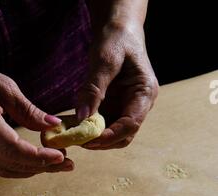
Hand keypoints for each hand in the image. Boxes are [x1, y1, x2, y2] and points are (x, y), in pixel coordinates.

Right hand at [0, 48, 72, 176]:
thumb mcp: (4, 85)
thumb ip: (29, 110)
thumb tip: (53, 125)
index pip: (14, 149)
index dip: (39, 157)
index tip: (60, 155)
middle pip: (14, 163)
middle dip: (44, 166)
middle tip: (68, 163)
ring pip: (9, 169)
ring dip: (35, 169)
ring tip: (58, 163)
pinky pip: (0, 166)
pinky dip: (21, 167)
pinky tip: (38, 163)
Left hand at [76, 21, 157, 148]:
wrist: (118, 29)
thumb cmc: (116, 39)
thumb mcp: (105, 60)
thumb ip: (94, 89)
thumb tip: (82, 117)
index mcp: (144, 93)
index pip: (131, 124)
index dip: (111, 136)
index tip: (89, 140)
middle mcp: (139, 105)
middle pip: (124, 136)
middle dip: (102, 142)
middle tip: (78, 141)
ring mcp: (127, 108)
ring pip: (113, 134)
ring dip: (95, 138)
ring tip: (75, 135)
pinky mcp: (115, 107)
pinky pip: (103, 125)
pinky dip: (90, 129)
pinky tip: (75, 127)